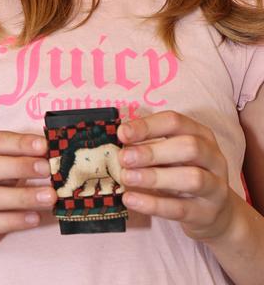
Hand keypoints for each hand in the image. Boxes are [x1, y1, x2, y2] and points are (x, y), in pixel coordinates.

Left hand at [118, 111, 232, 239]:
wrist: (214, 213)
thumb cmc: (184, 174)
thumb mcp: (171, 155)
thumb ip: (150, 146)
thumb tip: (119, 145)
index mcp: (201, 134)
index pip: (175, 122)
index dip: (147, 126)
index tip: (122, 134)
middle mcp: (213, 158)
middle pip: (189, 147)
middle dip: (153, 152)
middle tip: (124, 158)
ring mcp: (215, 187)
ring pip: (192, 178)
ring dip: (155, 177)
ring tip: (127, 178)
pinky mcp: (208, 214)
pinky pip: (181, 209)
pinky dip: (153, 204)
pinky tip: (131, 199)